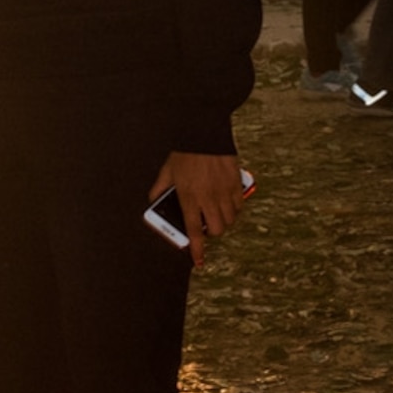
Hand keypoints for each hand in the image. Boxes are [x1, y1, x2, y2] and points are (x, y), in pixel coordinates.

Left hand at [151, 151, 244, 266]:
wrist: (204, 131)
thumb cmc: (186, 151)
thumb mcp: (168, 170)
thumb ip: (160, 188)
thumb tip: (153, 199)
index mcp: (189, 197)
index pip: (194, 231)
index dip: (197, 249)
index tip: (199, 261)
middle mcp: (208, 198)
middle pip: (217, 230)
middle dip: (212, 232)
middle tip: (206, 223)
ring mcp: (224, 191)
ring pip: (230, 220)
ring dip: (223, 220)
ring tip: (216, 212)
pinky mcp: (235, 183)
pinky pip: (239, 206)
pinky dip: (234, 209)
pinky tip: (227, 202)